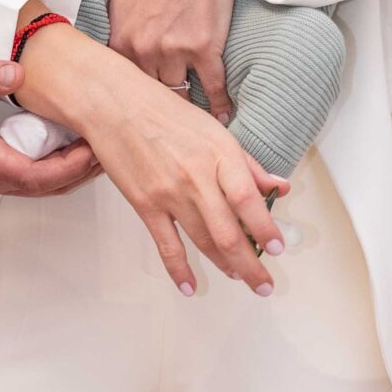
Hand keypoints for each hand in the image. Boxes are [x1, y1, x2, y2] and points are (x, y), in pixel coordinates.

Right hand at [0, 56, 101, 196]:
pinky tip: (68, 151)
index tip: (91, 149)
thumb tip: (16, 73)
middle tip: (106, 149)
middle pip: (44, 188)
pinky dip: (54, 170)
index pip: (34, 176)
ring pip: (39, 187)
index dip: (67, 167)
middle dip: (78, 172)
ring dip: (69, 174)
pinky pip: (29, 180)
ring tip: (95, 152)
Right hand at [11, 18, 288, 293]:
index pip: (249, 200)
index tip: (277, 248)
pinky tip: (190, 286)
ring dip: (225, 265)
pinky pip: (167, 245)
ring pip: (203, 240)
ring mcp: (170, 194)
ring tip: (240, 278)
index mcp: (219, 154)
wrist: (114, 104)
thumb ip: (247, 164)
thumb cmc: (163, 111)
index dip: (266, 229)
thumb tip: (278, 186)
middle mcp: (197, 177)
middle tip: (264, 284)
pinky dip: (179, 269)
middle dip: (250, 264)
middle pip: (229, 231)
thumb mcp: (214, 130)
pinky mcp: (146, 205)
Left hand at [106, 0, 254, 123]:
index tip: (134, 118)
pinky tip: (222, 117)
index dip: (129, 101)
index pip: (120, 85)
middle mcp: (143, 50)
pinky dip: (219, 105)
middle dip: (157, 110)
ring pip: (179, 95)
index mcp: (120, 40)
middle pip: (149, 94)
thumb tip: (108, 51)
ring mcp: (174, 51)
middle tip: (163, 129)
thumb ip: (113, 28)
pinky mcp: (204, 49)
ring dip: (186, 110)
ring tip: (191, 126)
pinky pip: (212, 89)